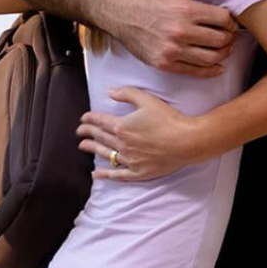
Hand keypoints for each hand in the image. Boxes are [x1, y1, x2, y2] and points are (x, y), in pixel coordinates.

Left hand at [77, 87, 197, 179]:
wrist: (186, 141)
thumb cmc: (169, 119)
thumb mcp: (148, 100)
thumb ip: (127, 94)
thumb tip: (109, 92)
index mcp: (122, 126)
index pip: (100, 121)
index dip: (90, 119)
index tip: (83, 118)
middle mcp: (122, 144)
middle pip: (100, 137)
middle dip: (87, 133)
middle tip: (80, 131)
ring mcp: (129, 159)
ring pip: (105, 154)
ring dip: (92, 149)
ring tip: (83, 146)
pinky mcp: (137, 172)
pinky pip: (117, 174)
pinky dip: (105, 175)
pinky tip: (96, 173)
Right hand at [117, 0, 236, 76]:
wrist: (120, 11)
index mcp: (186, 10)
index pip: (223, 19)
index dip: (231, 20)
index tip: (230, 21)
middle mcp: (180, 32)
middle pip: (220, 40)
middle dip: (231, 37)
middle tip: (231, 35)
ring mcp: (171, 50)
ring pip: (210, 58)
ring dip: (224, 54)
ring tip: (226, 48)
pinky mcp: (163, 63)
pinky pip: (194, 71)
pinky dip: (211, 71)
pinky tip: (219, 67)